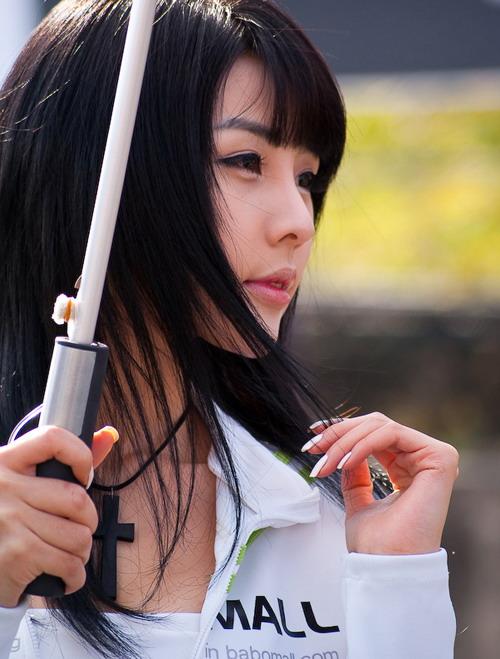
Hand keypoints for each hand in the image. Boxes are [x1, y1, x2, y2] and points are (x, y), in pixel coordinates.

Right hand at [0, 425, 116, 606]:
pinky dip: (74, 575)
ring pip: (78, 536)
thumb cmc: (5, 519)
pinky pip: (68, 564)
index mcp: (6, 461)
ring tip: (69, 554)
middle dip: (88, 521)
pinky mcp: (16, 554)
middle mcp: (5, 487)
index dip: (80, 455)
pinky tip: (65, 575)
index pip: (53, 439)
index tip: (84, 476)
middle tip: (79, 528)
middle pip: (77, 499)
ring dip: (81, 552)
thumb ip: (65, 460)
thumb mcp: (23, 483)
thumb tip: (109, 435)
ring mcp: (9, 520)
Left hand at [303, 412, 458, 554]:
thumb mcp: (357, 501)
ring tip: (327, 463)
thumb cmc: (375, 545)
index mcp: (409, 470)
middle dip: (339, 434)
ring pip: (381, 426)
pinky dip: (364, 443)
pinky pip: (393, 433)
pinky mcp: (439, 458)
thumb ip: (356, 475)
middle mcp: (423, 461)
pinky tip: (346, 461)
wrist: (386, 567)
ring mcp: (434, 458)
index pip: (374, 434)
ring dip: (346, 441)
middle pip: (376, 425)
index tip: (312, 442)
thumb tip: (345, 452)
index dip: (342, 432)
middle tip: (314, 448)